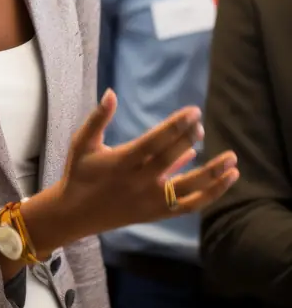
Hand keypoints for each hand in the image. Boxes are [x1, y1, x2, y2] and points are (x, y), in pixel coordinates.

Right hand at [22, 90, 237, 254]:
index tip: (193, 112)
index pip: (154, 142)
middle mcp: (138, 182)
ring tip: (232, 160)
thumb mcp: (82, 142)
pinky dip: (210, 194)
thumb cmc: (79, 173)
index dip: (175, 127)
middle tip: (202, 123)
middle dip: (189, 139)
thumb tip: (111, 93)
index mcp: (121, 162)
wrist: (75, 214)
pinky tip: (227, 179)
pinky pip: (189, 205)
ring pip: (187, 189)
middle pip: (170, 159)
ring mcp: (150, 201)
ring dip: (212, 174)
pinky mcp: (157, 213)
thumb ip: (98, 118)